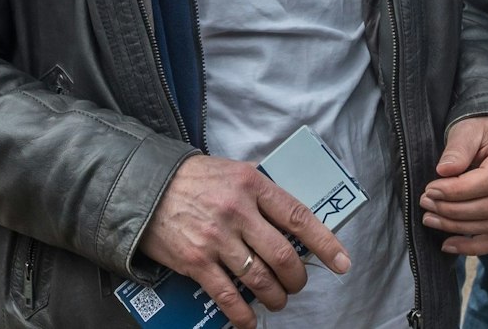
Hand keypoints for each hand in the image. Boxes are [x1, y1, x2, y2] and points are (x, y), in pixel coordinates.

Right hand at [139, 154, 349, 328]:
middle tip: (296, 284)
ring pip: (260, 279)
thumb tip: (293, 226)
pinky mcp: (196, 261)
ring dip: (275, 297)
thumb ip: (262, 195)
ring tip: (277, 300)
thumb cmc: (196, 180)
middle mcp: (237, 211)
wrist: (146, 187)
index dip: (325, 243)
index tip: (342, 262)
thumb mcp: (234, 173)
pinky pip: (228, 296)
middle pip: (283, 255)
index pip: (298, 217)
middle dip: (297, 279)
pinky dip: (243, 314)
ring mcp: (217, 238)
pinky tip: (249, 321)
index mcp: (252, 184)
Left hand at [419, 115, 487, 255]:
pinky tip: (448, 244)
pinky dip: (474, 247)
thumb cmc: (483, 129)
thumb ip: (457, 148)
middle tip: (426, 203)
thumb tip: (443, 171)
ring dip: (458, 227)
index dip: (457, 190)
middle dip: (454, 210)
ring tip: (430, 219)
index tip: (431, 189)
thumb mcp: (468, 128)